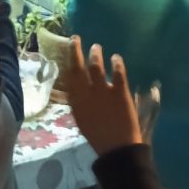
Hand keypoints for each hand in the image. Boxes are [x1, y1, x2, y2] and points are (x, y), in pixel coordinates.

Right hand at [65, 39, 140, 156]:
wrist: (117, 149)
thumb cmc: (98, 136)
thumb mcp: (82, 119)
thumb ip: (80, 102)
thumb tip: (77, 88)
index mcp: (77, 102)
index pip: (69, 76)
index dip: (69, 59)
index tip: (69, 48)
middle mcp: (87, 94)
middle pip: (79, 68)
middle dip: (76, 51)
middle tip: (76, 39)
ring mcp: (103, 92)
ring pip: (96, 67)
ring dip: (95, 55)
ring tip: (96, 47)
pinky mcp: (120, 93)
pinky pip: (118, 73)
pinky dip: (117, 63)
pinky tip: (116, 57)